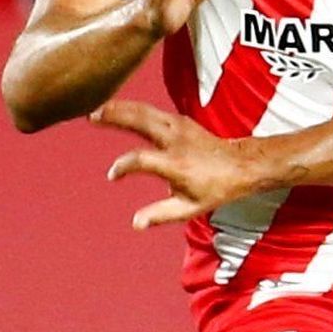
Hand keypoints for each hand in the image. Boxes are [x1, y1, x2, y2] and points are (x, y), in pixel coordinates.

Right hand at [92, 98, 249, 228]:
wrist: (241, 165)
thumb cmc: (215, 189)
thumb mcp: (190, 208)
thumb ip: (161, 215)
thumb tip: (135, 224)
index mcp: (176, 165)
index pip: (141, 160)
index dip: (123, 167)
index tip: (112, 176)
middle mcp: (176, 142)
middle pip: (141, 122)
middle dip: (116, 117)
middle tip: (91, 117)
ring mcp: (179, 127)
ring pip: (145, 111)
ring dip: (120, 108)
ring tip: (96, 110)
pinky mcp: (181, 120)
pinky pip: (152, 110)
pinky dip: (133, 108)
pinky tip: (117, 108)